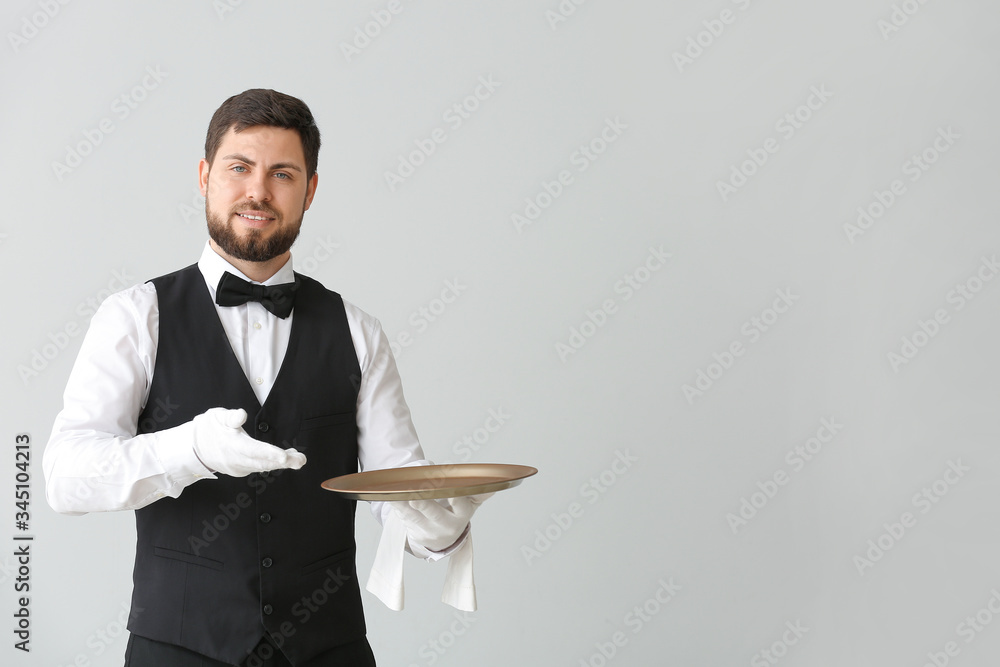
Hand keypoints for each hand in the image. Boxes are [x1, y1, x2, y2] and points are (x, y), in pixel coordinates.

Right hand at [190, 408, 305, 476]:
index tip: (284, 456)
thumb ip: (230, 417)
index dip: (270, 453)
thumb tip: (241, 415)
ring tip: (298, 458)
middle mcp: (236, 459)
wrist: (192, 448)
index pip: (254, 450)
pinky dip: (272, 463)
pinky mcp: (240, 469)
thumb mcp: (216, 416)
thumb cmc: (207, 428)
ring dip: (281, 463)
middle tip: (300, 460)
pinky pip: (259, 468)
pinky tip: (286, 458)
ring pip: (262, 467)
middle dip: (283, 462)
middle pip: (262, 463)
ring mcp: (238, 467)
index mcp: (232, 445)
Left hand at [389, 493, 492, 551]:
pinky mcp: (415, 533)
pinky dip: (397, 508)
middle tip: (416, 497)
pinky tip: (392, 498)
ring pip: (417, 517)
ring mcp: (430, 531)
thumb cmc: (455, 514)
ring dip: (406, 507)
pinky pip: (405, 519)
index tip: (449, 489)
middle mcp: (447, 525)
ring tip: (399, 495)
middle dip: (426, 505)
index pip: (460, 504)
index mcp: (462, 514)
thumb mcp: (469, 504)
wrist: (442, 540)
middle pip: (436, 514)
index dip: (455, 498)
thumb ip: (480, 493)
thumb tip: (496, 482)